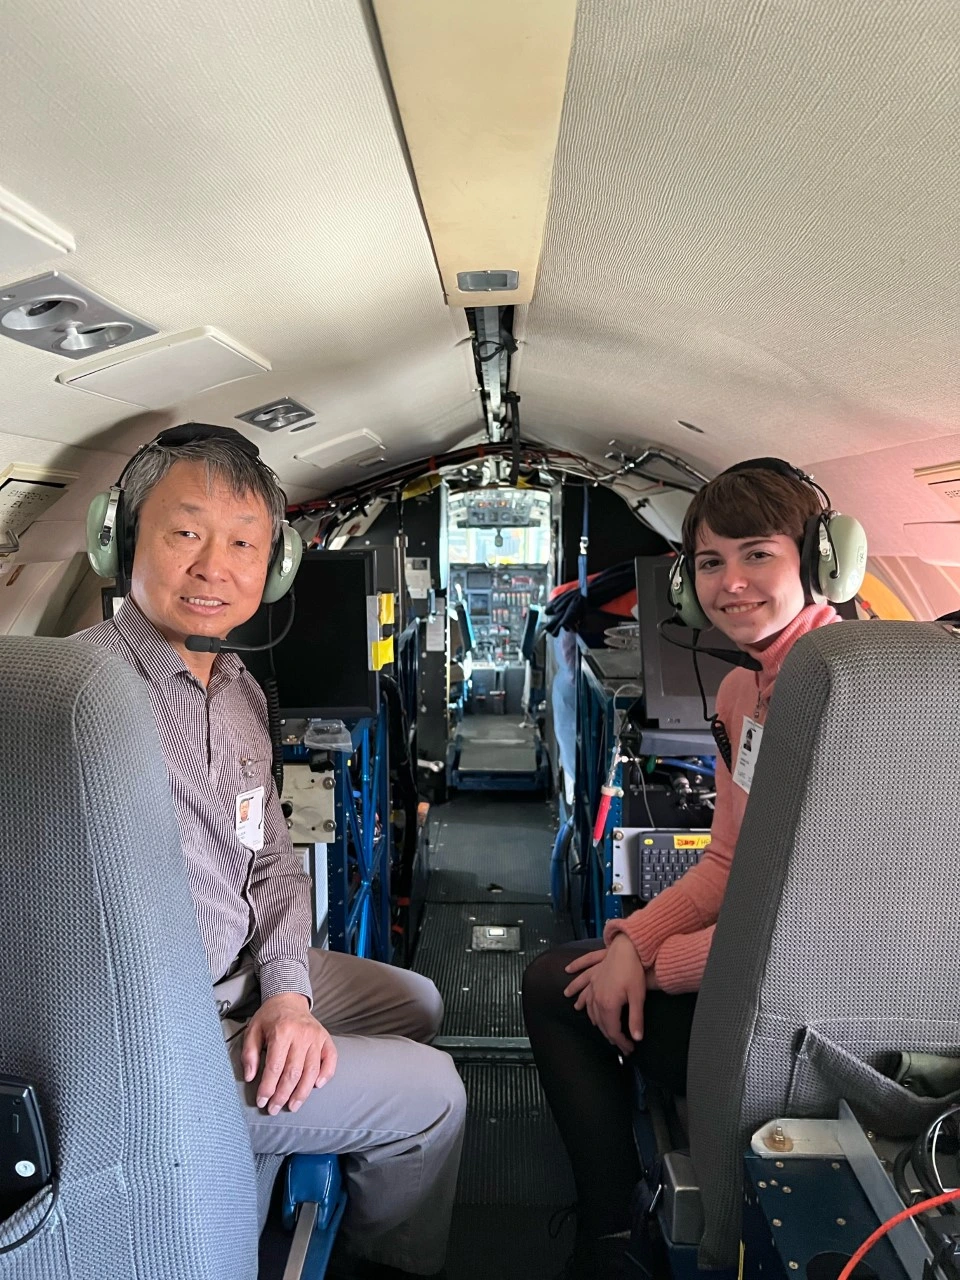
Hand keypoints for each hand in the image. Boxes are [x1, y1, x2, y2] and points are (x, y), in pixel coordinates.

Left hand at [241, 993, 336, 1114]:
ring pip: (311, 1071)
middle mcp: (301, 1034)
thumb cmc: (269, 1018)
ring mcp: (316, 1037)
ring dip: (302, 1092)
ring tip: (293, 1106)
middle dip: (283, 1095)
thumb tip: (250, 1077)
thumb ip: (250, 1054)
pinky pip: (330, 1059)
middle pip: (293, 1072)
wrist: (289, 999)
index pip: (275, 1067)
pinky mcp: (326, 1038)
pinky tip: (317, 1086)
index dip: (268, 1087)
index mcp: (281, 1031)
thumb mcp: (253, 1031)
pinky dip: (326, 1074)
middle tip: (274, 1109)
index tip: (262, 1101)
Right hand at [563, 934, 645, 1054]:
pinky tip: (569, 991)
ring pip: (588, 1006)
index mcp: (608, 1005)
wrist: (627, 947)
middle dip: (609, 1035)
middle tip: (619, 1043)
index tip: (629, 1049)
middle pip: (600, 1022)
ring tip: (595, 1026)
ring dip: (590, 1017)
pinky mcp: (593, 974)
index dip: (621, 1042)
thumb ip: (635, 1019)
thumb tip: (637, 1039)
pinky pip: (581, 984)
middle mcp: (596, 997)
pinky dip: (575, 988)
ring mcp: (592, 985)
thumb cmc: (634, 971)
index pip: (613, 1030)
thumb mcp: (638, 997)